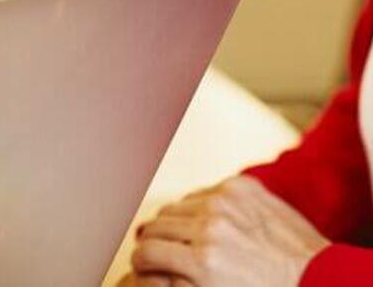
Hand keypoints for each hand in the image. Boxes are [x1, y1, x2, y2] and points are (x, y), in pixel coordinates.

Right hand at [130, 176, 327, 285]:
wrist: (322, 280)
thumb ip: (177, 283)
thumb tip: (143, 269)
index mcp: (203, 262)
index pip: (147, 251)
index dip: (141, 260)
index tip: (143, 263)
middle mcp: (210, 227)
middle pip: (155, 224)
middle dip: (153, 240)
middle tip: (157, 250)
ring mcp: (226, 202)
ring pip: (176, 205)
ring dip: (175, 222)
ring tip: (182, 237)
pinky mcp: (241, 186)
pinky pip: (202, 192)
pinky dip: (201, 207)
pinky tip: (209, 222)